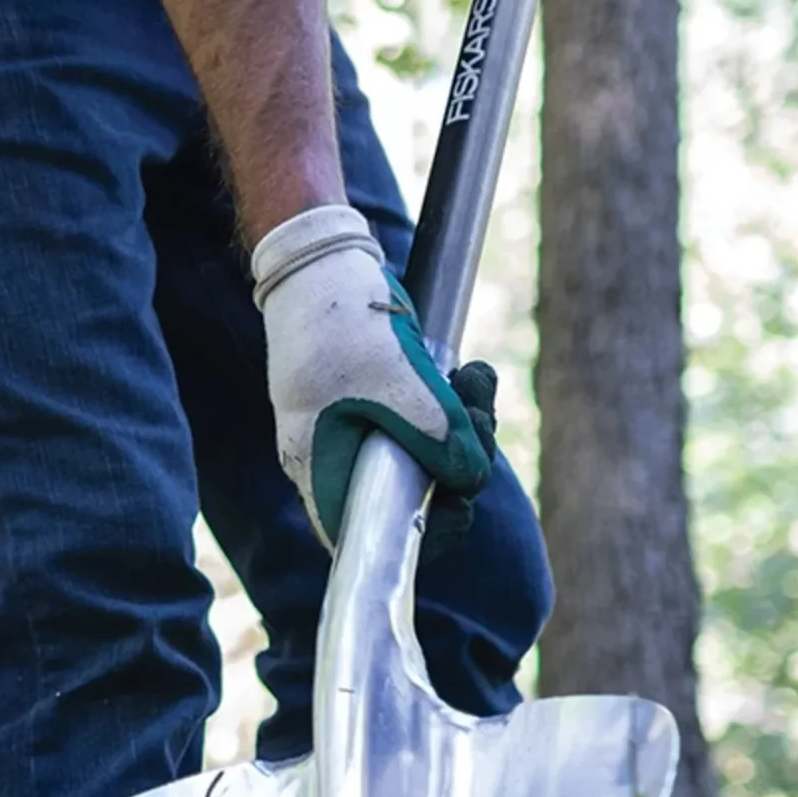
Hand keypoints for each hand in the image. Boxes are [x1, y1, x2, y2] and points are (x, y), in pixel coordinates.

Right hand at [252, 206, 492, 547]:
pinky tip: (466, 377)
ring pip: (417, 459)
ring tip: (477, 381)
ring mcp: (345, 430)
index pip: (366, 536)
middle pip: (402, 498)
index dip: (421, 533)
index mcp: (316, 465)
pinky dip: (446, 407)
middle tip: (481, 421)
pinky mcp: (365, 404)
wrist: (316, 260)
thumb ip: (438, 436)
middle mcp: (327, 458)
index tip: (461, 501)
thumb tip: (473, 479)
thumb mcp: (397, 379)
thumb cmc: (341, 319)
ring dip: (459, 429)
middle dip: (456, 468)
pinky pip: (416, 426)